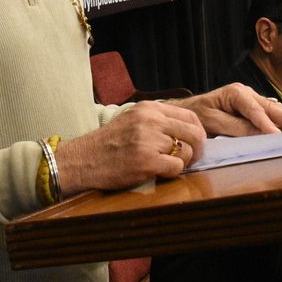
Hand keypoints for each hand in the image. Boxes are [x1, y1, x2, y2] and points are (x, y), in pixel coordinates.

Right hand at [57, 100, 206, 194]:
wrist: (83, 160)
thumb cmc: (109, 144)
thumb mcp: (133, 120)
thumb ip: (158, 121)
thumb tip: (190, 130)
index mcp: (149, 108)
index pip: (190, 115)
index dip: (197, 131)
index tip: (194, 143)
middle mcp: (150, 120)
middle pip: (194, 132)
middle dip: (198, 149)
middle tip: (191, 159)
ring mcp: (148, 140)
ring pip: (187, 151)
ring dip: (182, 162)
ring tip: (167, 165)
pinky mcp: (146, 161)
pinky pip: (177, 167)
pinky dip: (172, 173)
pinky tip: (159, 172)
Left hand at [176, 83, 281, 136]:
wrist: (189, 111)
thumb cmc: (198, 115)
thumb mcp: (214, 123)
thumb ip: (237, 127)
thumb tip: (260, 132)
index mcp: (235, 93)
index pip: (254, 110)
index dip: (267, 123)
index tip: (277, 135)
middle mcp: (246, 93)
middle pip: (270, 107)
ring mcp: (251, 100)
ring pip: (274, 109)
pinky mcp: (252, 108)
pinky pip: (270, 114)